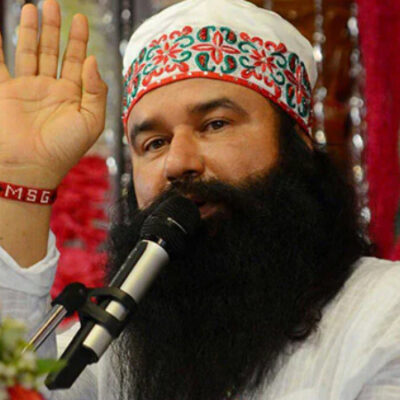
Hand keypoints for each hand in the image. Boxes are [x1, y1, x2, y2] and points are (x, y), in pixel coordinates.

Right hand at [0, 0, 107, 187]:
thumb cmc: (65, 148)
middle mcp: (51, 89)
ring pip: (29, 52)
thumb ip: (96, 91)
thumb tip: (93, 60)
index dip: (79, 41)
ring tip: (32, 7)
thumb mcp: (91, 121)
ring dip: (30, 30)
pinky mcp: (7, 92)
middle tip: (53, 4)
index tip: (80, 20)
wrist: (32, 166)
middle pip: (52, 51)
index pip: (77, 62)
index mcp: (73, 96)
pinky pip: (0, 64)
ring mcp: (28, 89)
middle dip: (53, 29)